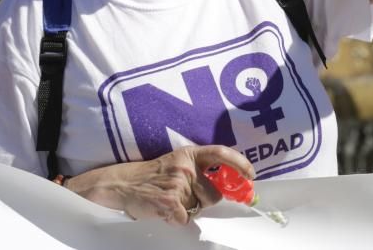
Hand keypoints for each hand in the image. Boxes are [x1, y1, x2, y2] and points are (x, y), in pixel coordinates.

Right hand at [67, 144, 254, 224]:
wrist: (122, 184)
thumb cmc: (153, 176)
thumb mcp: (177, 163)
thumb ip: (199, 171)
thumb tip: (226, 189)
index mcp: (190, 154)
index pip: (222, 153)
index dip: (240, 163)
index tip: (250, 175)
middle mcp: (186, 167)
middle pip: (214, 194)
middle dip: (205, 201)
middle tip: (185, 198)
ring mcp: (178, 184)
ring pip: (199, 208)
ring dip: (188, 210)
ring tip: (171, 202)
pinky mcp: (169, 202)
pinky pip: (185, 218)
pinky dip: (176, 219)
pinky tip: (163, 210)